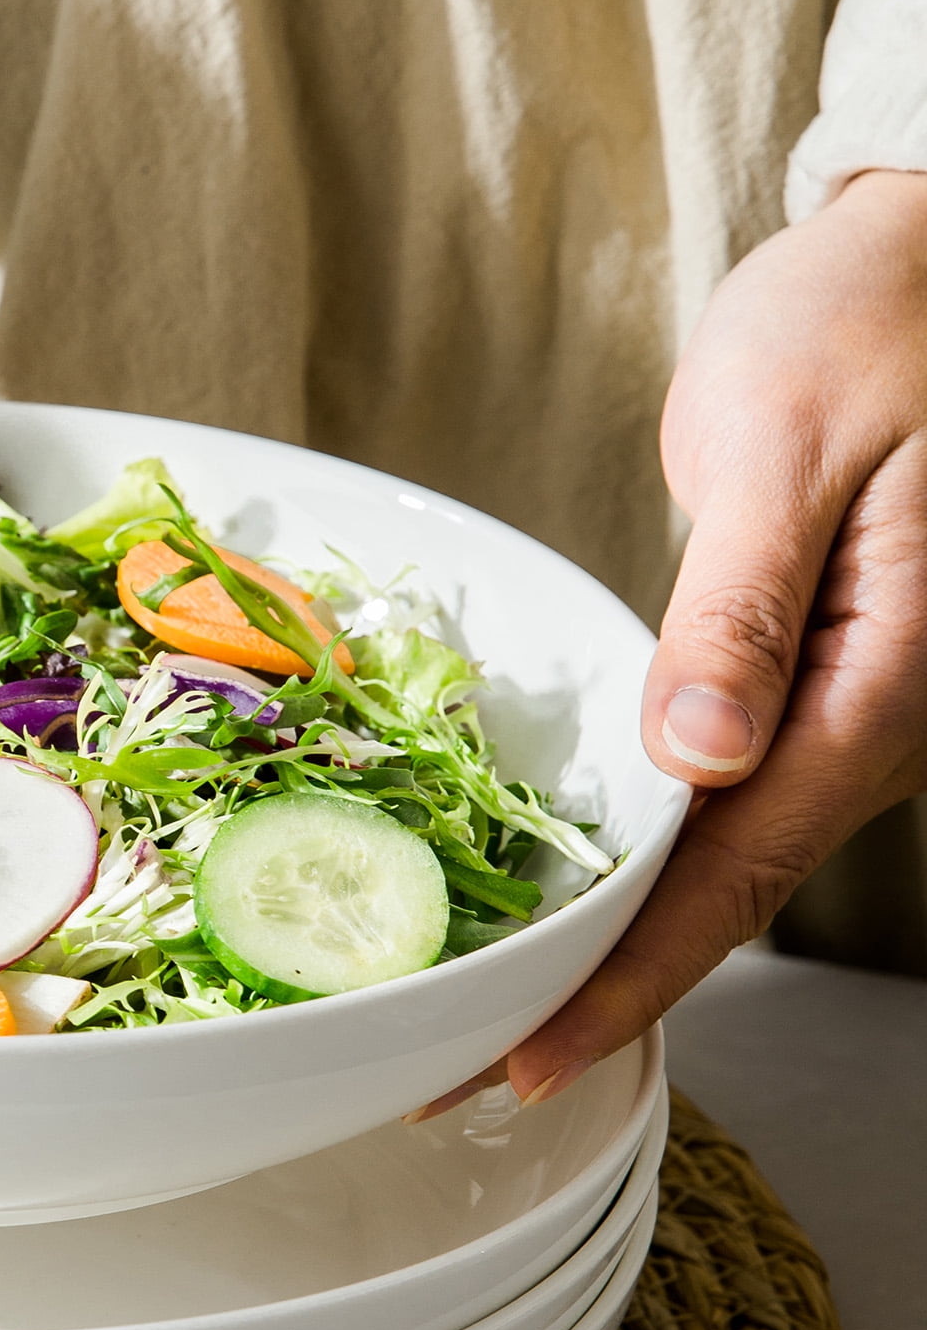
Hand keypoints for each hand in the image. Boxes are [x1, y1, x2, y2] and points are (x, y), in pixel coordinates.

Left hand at [430, 169, 926, 1117]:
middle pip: (711, 906)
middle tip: (450, 1070)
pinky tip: (553, 898)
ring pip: (706, 871)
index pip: (727, 883)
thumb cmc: (869, 325)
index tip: (521, 1062)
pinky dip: (623, 869)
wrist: (922, 259)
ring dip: (599, 950)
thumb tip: (697, 756)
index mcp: (872, 690)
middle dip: (586, 999)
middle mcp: (853, 729)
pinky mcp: (785, 684)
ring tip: (480, 1012)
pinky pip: (704, 806)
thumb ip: (739, 610)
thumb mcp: (789, 453)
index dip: (619, 986)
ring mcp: (821, 714)